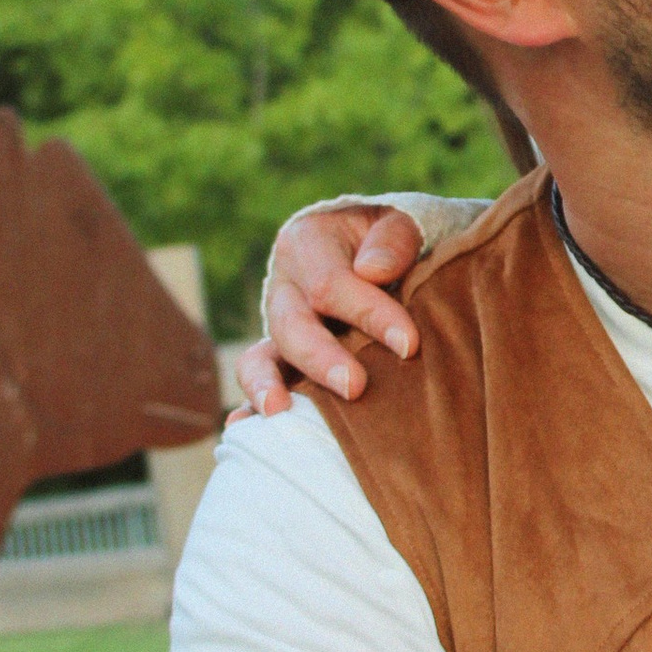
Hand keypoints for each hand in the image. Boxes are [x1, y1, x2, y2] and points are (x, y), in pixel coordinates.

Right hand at [233, 204, 427, 415]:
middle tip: (355, 387)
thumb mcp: (397, 224)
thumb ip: (393, 240)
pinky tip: (242, 427)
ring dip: (267, 385)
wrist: (370, 252)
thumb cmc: (390, 242)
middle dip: (322, 359)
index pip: (331, 284)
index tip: (408, 344)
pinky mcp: (281, 358)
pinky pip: (260, 381)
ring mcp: (278, 326)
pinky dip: (249, 404)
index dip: (369, 314)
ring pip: (260, 356)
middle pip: (292, 324)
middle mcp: (284, 287)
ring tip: (279, 412)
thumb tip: (373, 271)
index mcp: (307, 244)